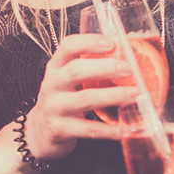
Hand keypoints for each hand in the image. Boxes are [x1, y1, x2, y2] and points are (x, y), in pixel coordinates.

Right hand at [23, 33, 139, 160]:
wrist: (37, 132)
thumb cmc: (61, 99)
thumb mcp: (66, 79)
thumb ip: (88, 67)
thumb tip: (127, 57)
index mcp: (55, 67)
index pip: (68, 47)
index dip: (89, 42)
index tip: (112, 43)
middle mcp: (52, 85)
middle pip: (76, 71)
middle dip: (104, 68)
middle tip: (129, 69)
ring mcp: (54, 108)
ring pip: (85, 99)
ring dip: (113, 95)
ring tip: (135, 94)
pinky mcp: (60, 130)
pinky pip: (88, 129)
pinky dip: (110, 130)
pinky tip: (127, 127)